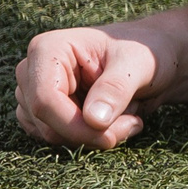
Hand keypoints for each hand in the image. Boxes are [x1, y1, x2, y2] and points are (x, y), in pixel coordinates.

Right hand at [15, 25, 172, 148]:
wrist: (154, 56)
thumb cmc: (145, 50)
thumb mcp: (139, 63)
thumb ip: (115, 88)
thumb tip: (93, 119)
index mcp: (47, 49)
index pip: (45, 100)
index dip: (74, 126)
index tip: (110, 137)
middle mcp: (32, 72)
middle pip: (46, 123)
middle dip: (91, 133)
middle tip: (133, 124)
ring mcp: (34, 94)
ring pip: (53, 135)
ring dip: (94, 136)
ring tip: (128, 115)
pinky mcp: (44, 113)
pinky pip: (59, 139)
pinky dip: (90, 138)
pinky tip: (115, 122)